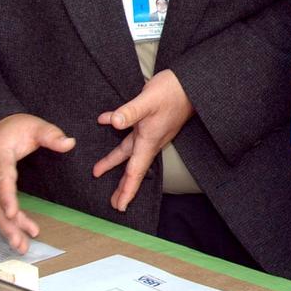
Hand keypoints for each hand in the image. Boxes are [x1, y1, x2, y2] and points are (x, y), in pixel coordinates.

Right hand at [0, 113, 75, 253]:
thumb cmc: (13, 128)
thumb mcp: (34, 125)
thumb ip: (50, 135)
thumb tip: (69, 143)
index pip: (1, 177)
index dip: (5, 196)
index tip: (12, 212)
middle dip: (7, 222)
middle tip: (20, 241)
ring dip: (8, 229)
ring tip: (22, 247)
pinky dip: (8, 224)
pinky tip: (21, 237)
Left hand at [93, 68, 193, 211]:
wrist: (191, 84)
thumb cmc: (172, 92)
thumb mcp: (149, 100)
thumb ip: (130, 111)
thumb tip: (113, 122)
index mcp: (149, 140)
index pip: (135, 171)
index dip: (127, 190)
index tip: (120, 206)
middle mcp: (149, 140)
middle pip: (132, 167)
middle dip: (122, 185)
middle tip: (113, 202)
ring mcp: (150, 131)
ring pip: (128, 150)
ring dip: (114, 161)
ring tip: (98, 169)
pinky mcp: (150, 121)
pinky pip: (130, 131)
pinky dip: (118, 129)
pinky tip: (106, 121)